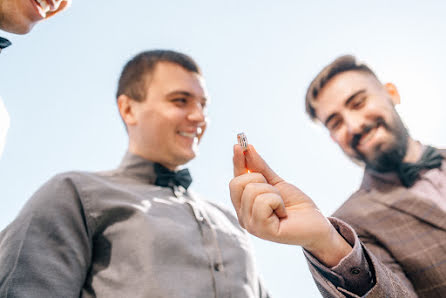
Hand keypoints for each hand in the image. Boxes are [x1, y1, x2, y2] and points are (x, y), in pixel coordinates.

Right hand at [229, 144, 351, 266]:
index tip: (239, 144)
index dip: (238, 162)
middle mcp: (243, 216)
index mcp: (244, 206)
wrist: (317, 224)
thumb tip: (246, 148)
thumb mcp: (276, 182)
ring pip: (252, 190)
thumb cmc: (296, 205)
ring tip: (281, 206)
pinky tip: (283, 213)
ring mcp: (250, 225)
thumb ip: (259, 168)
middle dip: (260, 179)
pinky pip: (263, 201)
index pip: (235, 180)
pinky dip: (277, 202)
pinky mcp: (262, 230)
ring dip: (273, 193)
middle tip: (275, 193)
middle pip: (237, 183)